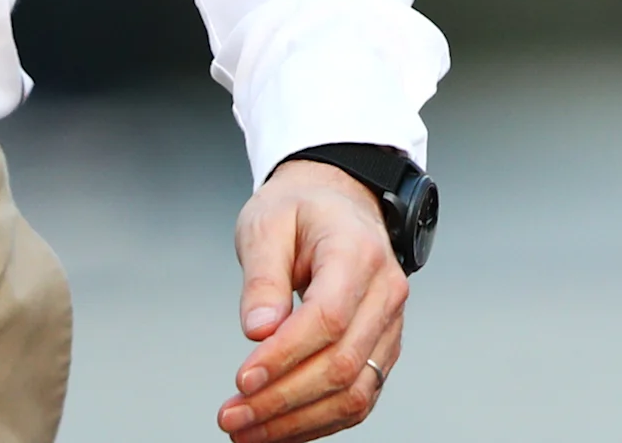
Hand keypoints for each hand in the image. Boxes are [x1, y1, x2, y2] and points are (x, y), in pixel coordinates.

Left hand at [217, 158, 407, 439]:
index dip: (284, 356)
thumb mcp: (267, 223)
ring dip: (299, 421)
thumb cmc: (301, 209)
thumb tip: (258, 331)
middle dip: (281, 400)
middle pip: (342, 364)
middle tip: (231, 415)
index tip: (242, 379)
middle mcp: (385, 291)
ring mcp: (390, 323)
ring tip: (247, 431)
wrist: (338, 201)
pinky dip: (319, 421)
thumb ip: (262, 277)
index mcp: (358, 252)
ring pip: (355, 392)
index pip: (328, 318)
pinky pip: (360, 397)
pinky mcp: (383, 347)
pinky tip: (280, 428)